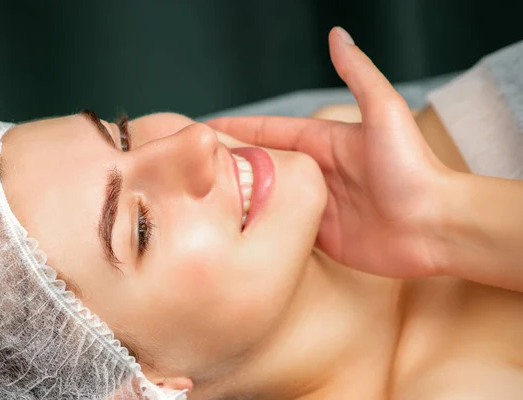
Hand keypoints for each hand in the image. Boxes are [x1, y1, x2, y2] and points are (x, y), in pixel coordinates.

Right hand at [208, 27, 449, 277]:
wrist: (437, 226)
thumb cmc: (412, 168)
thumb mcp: (384, 112)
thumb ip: (358, 75)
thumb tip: (336, 35)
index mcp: (324, 143)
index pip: (270, 132)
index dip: (238, 129)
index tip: (204, 129)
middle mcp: (316, 173)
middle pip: (263, 166)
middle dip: (229, 164)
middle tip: (191, 167)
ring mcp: (316, 206)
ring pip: (268, 198)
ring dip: (239, 198)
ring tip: (202, 199)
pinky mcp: (320, 236)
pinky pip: (283, 230)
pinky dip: (260, 228)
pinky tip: (235, 229)